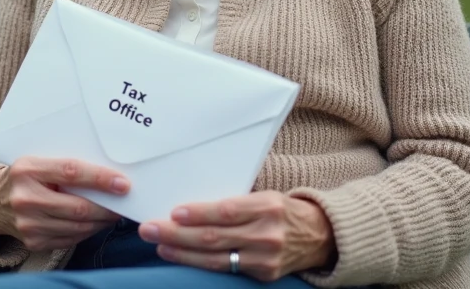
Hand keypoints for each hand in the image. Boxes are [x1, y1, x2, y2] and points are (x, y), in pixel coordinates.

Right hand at [0, 156, 129, 251]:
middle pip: (77, 206)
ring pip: (77, 226)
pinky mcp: (33, 242)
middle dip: (107, 206)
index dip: (99, 178)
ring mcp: (28, 224)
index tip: (122, 183)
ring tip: (114, 212)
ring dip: (101, 221)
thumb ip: (64, 165)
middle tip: (124, 201)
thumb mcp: (37, 161)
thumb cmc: (24, 176)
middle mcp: (25, 198)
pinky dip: (87, 231)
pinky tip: (96, 223)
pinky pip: (70, 239)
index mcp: (27, 169)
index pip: (70, 172)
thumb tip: (106, 173)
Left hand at [138, 191, 334, 281]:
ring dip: (182, 252)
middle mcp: (267, 234)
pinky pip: (225, 269)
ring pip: (215, 258)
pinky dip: (199, 263)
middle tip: (149, 228)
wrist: (320, 236)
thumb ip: (235, 201)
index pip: (226, 211)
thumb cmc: (283, 209)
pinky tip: (180, 256)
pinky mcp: (263, 275)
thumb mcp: (265, 195)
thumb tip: (192, 201)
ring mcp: (265, 258)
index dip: (199, 213)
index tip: (173, 212)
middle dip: (177, 234)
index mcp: (267, 206)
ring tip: (158, 244)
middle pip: (214, 237)